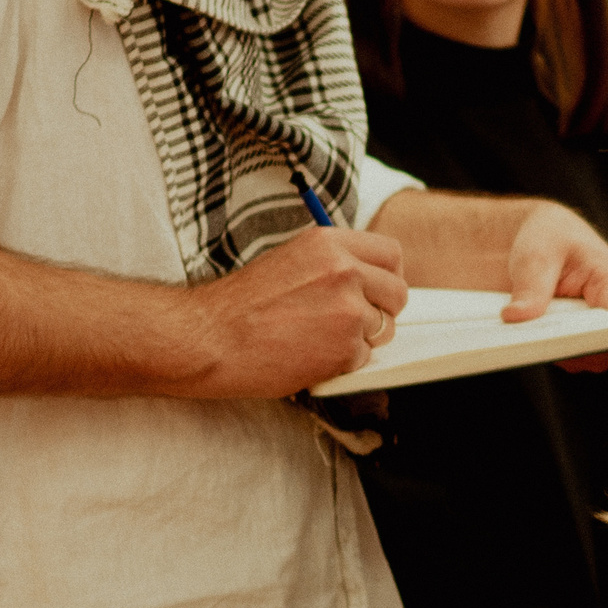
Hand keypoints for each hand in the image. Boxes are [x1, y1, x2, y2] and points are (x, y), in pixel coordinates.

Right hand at [179, 225, 407, 397]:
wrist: (209, 338)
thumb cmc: (241, 304)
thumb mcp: (291, 260)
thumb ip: (333, 264)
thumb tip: (370, 278)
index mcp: (330, 243)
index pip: (391, 254)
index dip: (387, 276)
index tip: (375, 290)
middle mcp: (345, 271)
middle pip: (398, 293)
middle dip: (382, 311)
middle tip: (352, 322)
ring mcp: (348, 310)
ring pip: (385, 329)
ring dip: (361, 339)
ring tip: (320, 339)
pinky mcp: (344, 348)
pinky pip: (364, 358)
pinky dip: (342, 363)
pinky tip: (309, 356)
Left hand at [501, 201, 607, 370]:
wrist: (544, 239)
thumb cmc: (548, 237)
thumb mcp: (535, 253)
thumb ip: (530, 286)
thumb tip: (516, 318)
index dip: (600, 341)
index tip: (564, 342)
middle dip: (576, 350)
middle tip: (538, 337)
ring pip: (596, 358)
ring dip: (565, 353)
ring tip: (535, 332)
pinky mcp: (593, 336)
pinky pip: (582, 358)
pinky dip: (559, 353)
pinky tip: (539, 337)